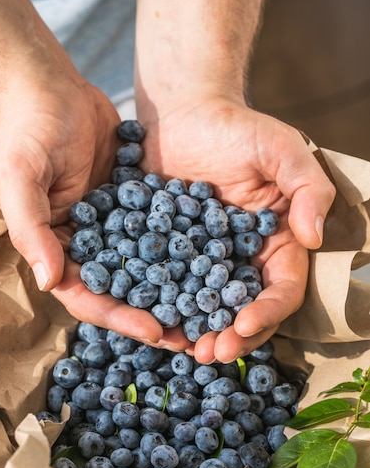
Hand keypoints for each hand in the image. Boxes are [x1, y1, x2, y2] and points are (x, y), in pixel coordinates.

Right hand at [0, 76, 185, 346]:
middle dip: (155, 316)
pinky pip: (163, 233)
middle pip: (123, 293)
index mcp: (57, 251)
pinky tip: (213, 262)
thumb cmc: (28, 132)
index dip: (120, 317)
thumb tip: (48, 281)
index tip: (155, 330)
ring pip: (148, 269)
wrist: (52, 89)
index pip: (87, 296)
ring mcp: (114, 228)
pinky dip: (184, 250)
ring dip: (176, 291)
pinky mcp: (137, 206)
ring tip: (210, 310)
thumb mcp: (20, 178)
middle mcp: (88, 247)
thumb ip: (32, 229)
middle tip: (192, 337)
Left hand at [137, 95, 335, 362]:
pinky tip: (153, 324)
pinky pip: (168, 288)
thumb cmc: (237, 127)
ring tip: (183, 350)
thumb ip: (308, 189)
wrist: (181, 113)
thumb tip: (313, 238)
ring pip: (205, 308)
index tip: (244, 324)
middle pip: (243, 309)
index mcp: (277, 243)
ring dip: (197, 333)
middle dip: (231, 335)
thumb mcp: (282, 149)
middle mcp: (242, 259)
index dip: (267, 311)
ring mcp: (204, 261)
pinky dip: (163, 309)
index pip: (281, 288)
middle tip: (210, 354)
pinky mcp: (169, 256)